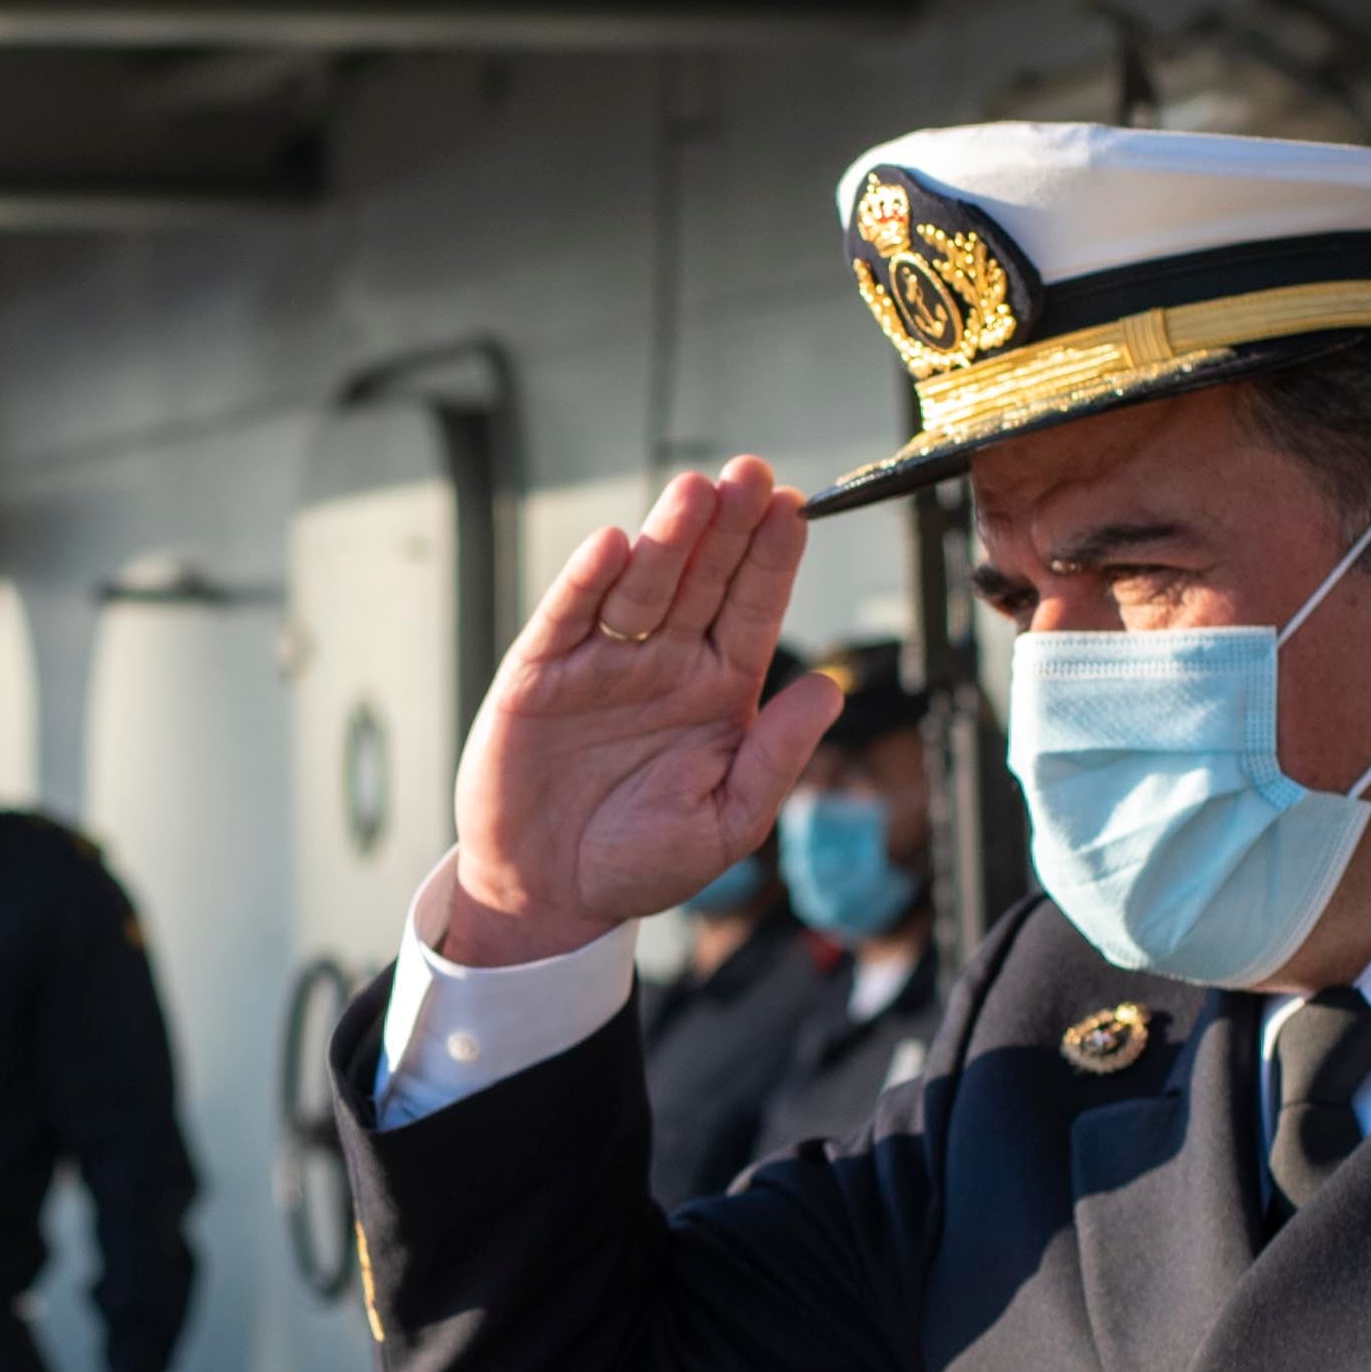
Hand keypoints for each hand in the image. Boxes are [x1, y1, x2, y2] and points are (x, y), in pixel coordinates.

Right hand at [443, 461, 849, 967]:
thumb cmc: (640, 863)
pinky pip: (568, 618)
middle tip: (750, 474)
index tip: (793, 508)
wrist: (548, 897)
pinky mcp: (540, 675)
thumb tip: (830, 689)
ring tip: (693, 492)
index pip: (753, 610)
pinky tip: (613, 545)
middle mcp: (664, 663)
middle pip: (702, 580)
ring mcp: (602, 663)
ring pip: (641, 585)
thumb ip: (776, 756)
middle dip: (726, 527)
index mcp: (717, 691)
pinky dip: (586, 581)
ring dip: (667, 538)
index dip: (771, 560)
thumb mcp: (727, 822)